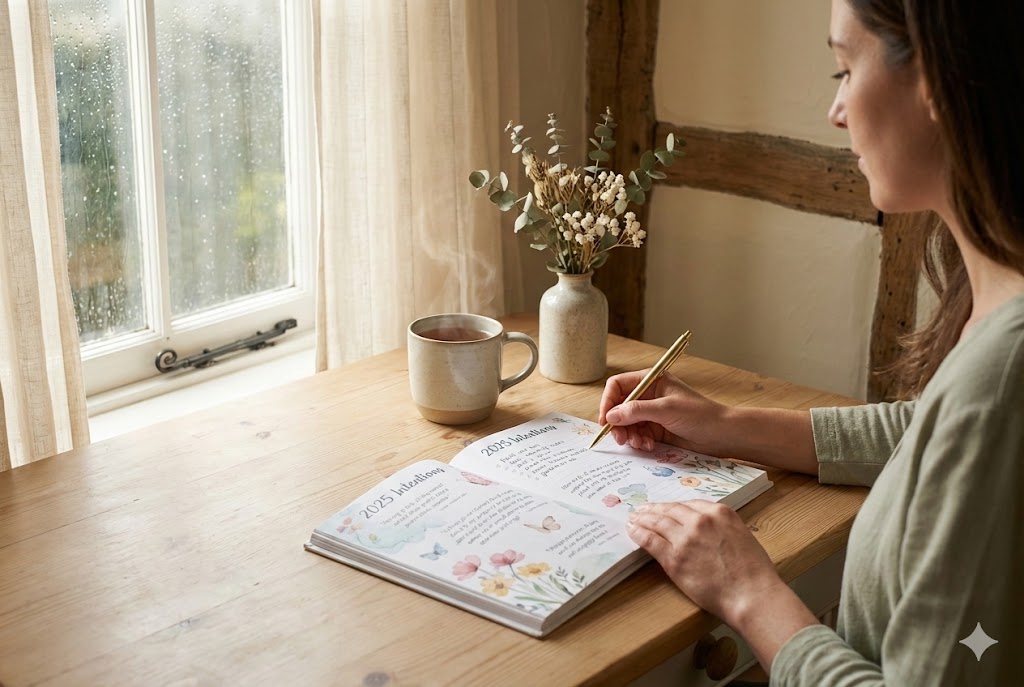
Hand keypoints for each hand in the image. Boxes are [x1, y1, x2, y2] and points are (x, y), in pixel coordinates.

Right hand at [598, 371, 729, 452]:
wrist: (722, 435)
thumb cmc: (700, 415)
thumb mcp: (666, 409)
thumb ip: (637, 411)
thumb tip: (611, 416)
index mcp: (651, 380)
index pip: (618, 385)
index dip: (608, 401)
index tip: (606, 419)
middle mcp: (648, 395)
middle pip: (619, 407)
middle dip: (618, 423)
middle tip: (621, 439)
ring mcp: (651, 413)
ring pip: (627, 423)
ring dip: (630, 435)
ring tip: (640, 444)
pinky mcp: (656, 429)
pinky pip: (637, 434)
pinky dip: (639, 442)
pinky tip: (649, 446)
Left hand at [626, 501, 784, 625]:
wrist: (751, 594)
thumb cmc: (753, 571)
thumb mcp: (741, 535)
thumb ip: (721, 527)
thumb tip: (706, 530)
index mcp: (720, 512)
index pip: (689, 505)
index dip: (672, 507)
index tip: (665, 508)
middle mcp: (700, 520)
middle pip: (670, 510)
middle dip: (654, 509)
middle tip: (642, 510)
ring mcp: (685, 538)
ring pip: (657, 523)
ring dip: (642, 519)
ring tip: (633, 519)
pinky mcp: (674, 558)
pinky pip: (651, 541)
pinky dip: (639, 534)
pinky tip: (632, 532)